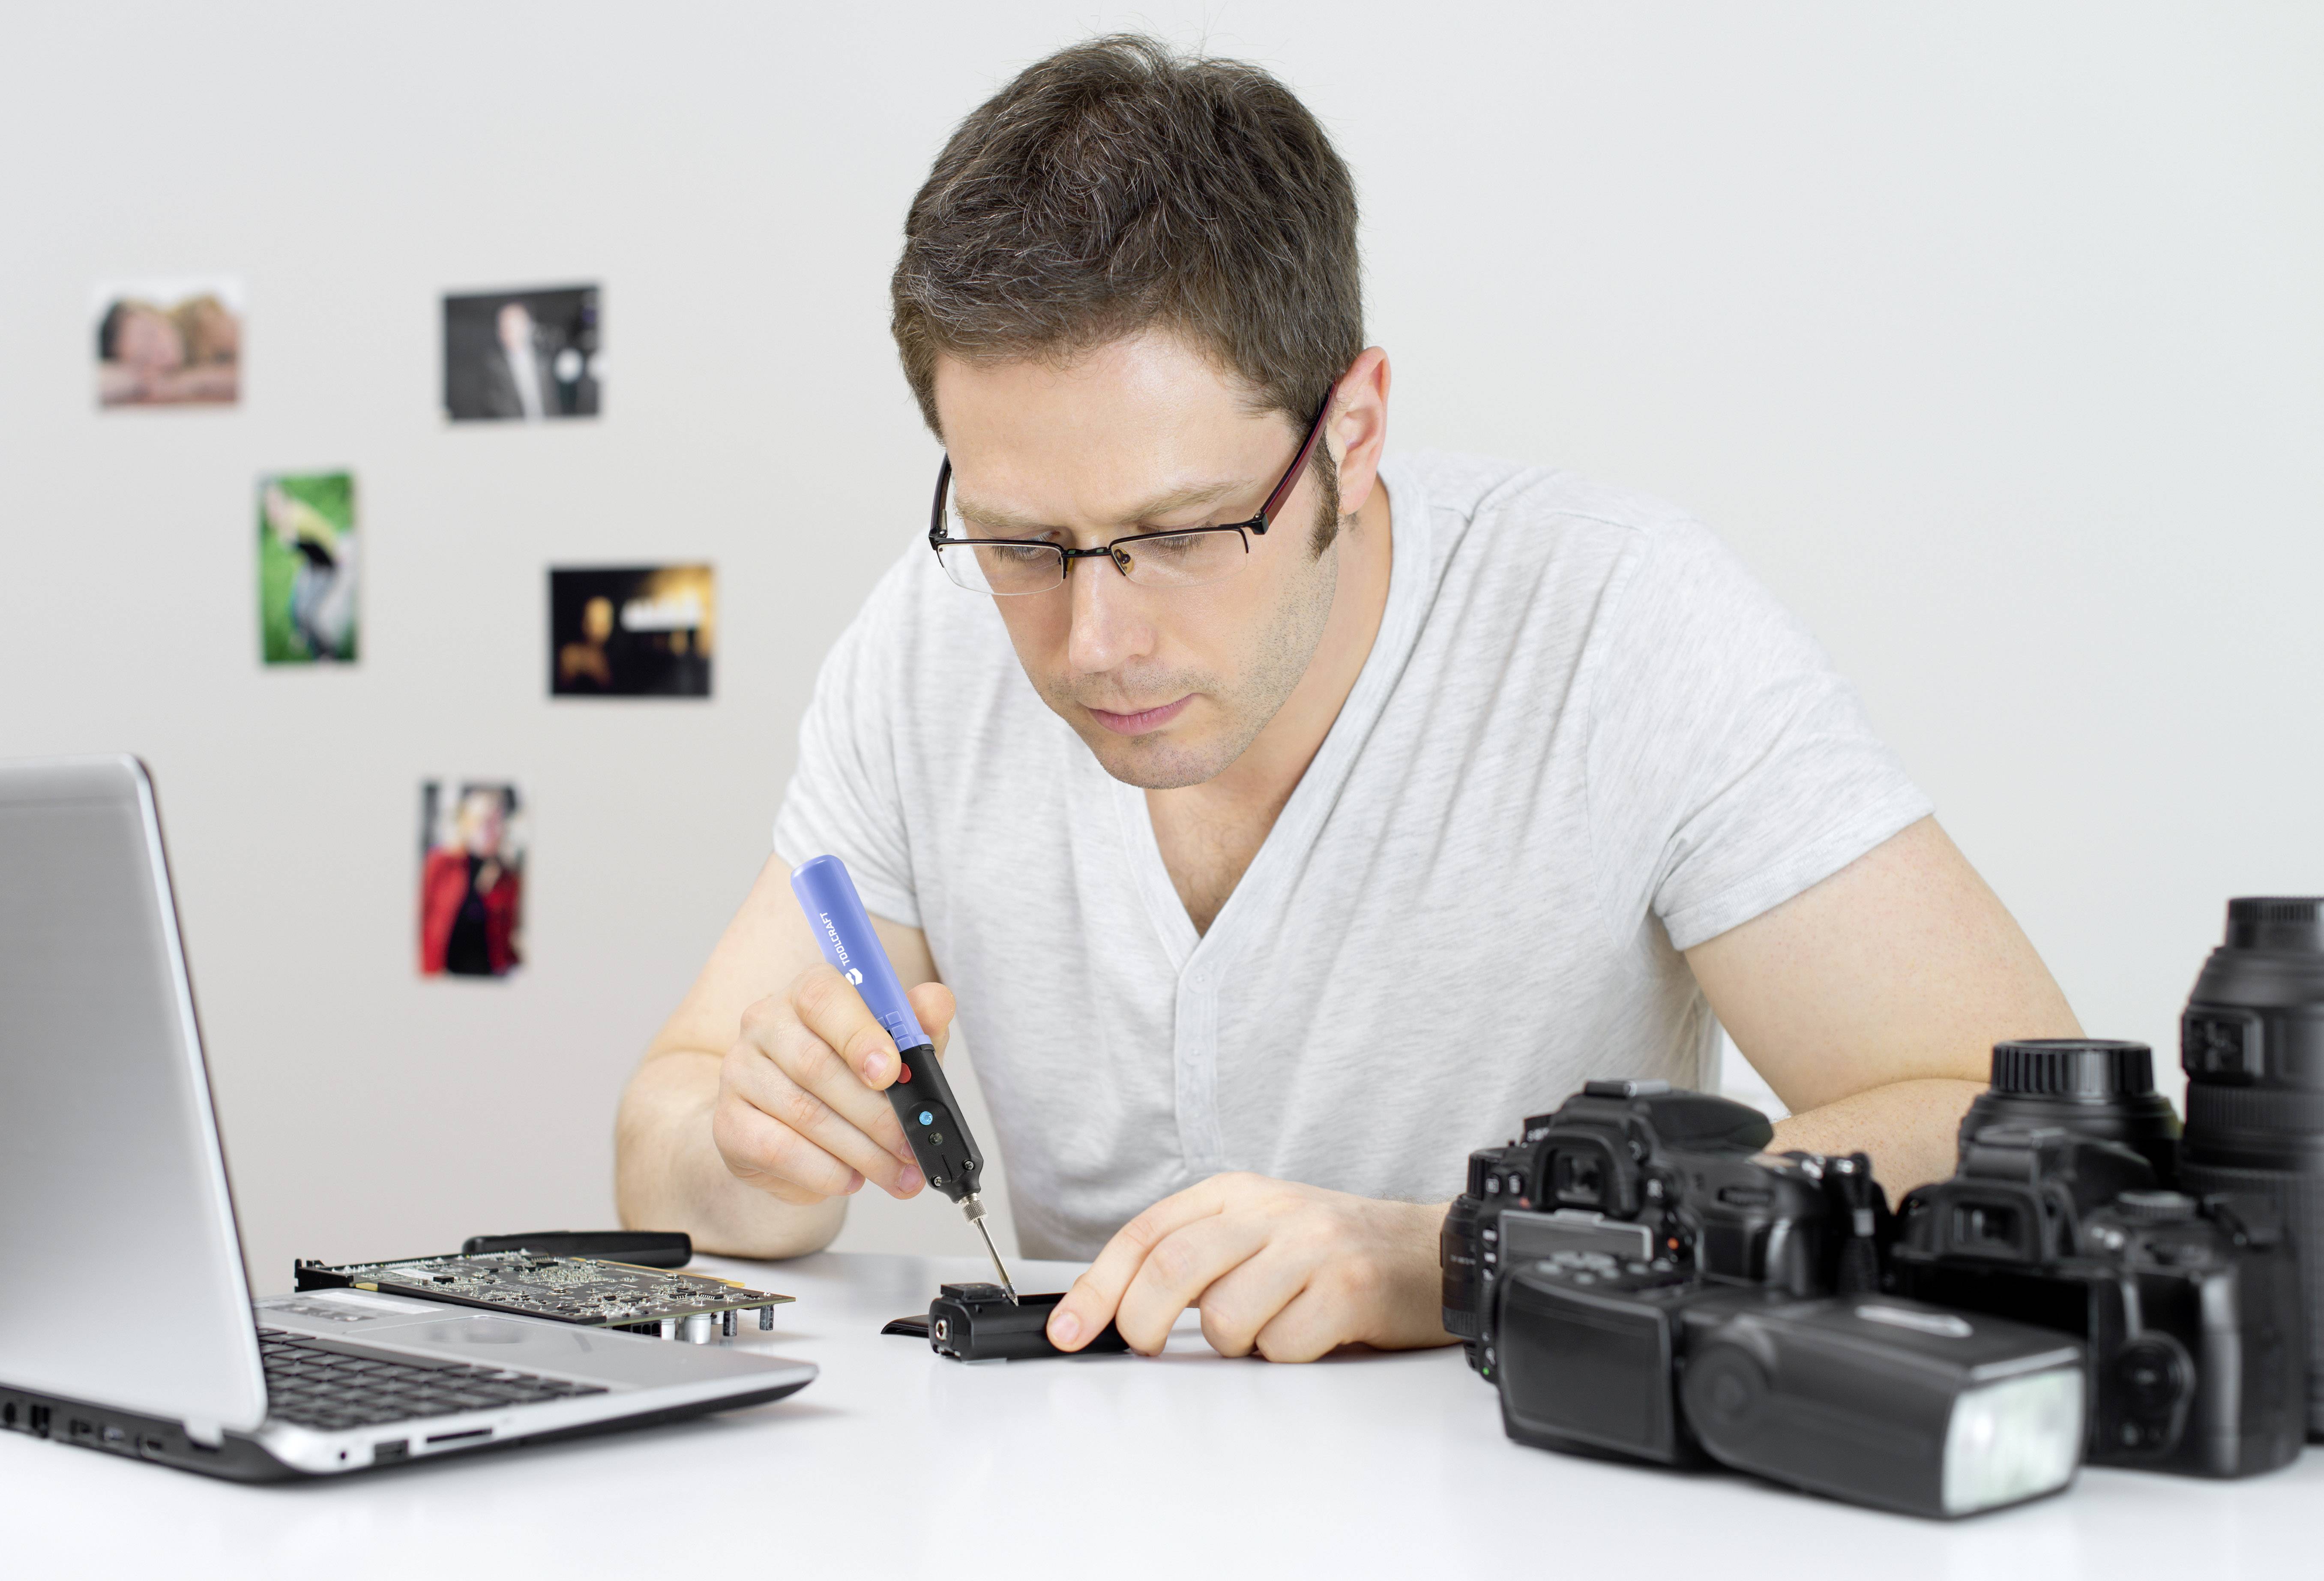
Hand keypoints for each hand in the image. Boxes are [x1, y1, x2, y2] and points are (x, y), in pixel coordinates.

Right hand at [711, 964, 955, 1206]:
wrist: (790, 1128)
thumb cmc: (851, 1078)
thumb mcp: (896, 1049)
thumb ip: (918, 1025)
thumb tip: (937, 1003)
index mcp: (809, 992)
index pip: (824, 998)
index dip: (859, 1035)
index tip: (889, 1072)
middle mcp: (765, 1022)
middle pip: (817, 1065)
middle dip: (877, 1114)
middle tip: (912, 1145)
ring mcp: (740, 1071)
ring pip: (804, 1112)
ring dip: (861, 1151)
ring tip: (898, 1173)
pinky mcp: (728, 1123)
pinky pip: (778, 1149)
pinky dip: (824, 1170)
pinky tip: (852, 1179)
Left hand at [1046, 1173, 1455, 1361]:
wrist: (1429, 1251)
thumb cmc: (1332, 1252)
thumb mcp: (1256, 1232)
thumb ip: (1194, 1257)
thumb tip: (1113, 1309)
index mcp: (1235, 1193)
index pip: (1146, 1234)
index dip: (1097, 1287)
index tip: (1070, 1331)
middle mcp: (1271, 1210)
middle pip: (1173, 1268)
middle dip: (1142, 1320)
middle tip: (1149, 1346)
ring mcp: (1313, 1246)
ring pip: (1227, 1316)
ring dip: (1233, 1344)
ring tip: (1265, 1329)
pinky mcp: (1350, 1288)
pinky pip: (1285, 1345)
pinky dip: (1284, 1355)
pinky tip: (1309, 1335)